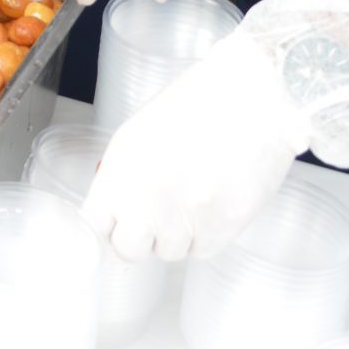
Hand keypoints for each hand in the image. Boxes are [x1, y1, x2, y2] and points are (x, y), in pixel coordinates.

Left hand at [81, 32, 309, 261]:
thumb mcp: (143, 130)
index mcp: (119, 171)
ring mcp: (182, 220)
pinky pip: (203, 249)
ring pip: (170, 251)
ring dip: (178, 233)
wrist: (253, 97)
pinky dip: (208, 234)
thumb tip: (117, 200)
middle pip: (129, 249)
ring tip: (196, 194)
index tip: (120, 220)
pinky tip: (216, 201)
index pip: (95, 224)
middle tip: (157, 214)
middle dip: (141, 237)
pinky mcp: (220, 229)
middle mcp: (145, 201)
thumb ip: (124, 172)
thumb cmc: (199, 102)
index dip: (110, 224)